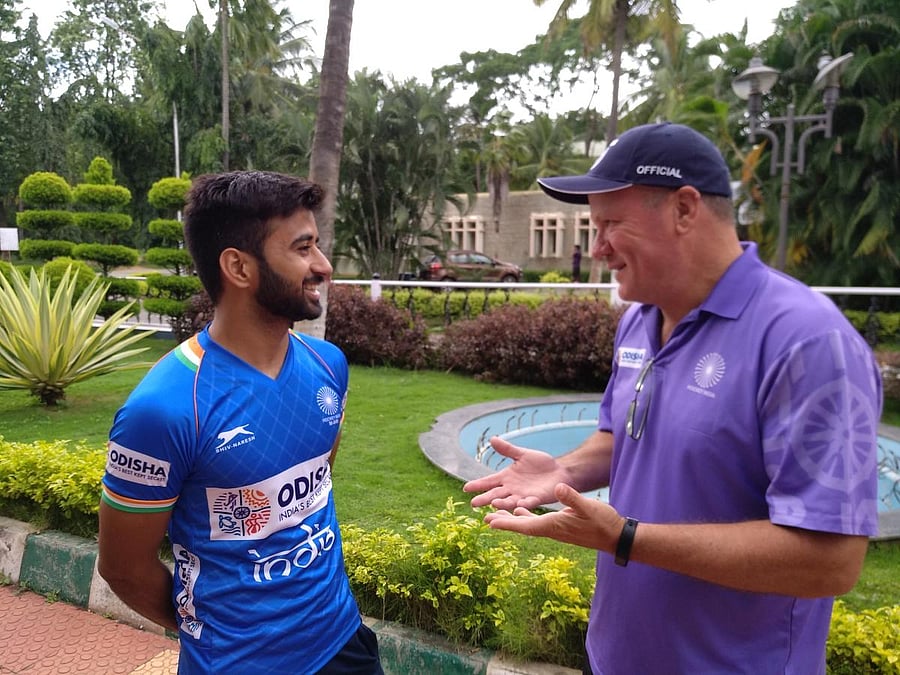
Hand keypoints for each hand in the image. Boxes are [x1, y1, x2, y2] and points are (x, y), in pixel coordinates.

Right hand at [462, 435, 577, 510]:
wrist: (560, 471)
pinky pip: (529, 502)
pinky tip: (519, 504)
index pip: (489, 481)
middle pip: (495, 494)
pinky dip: (524, 504)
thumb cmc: (541, 464)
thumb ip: (507, 449)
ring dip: (502, 503)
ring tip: (494, 503)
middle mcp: (512, 489)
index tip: (466, 488)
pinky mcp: (537, 499)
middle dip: (485, 499)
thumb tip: (492, 439)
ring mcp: (523, 495)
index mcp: (506, 477)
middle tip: (474, 504)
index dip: (478, 485)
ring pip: (509, 501)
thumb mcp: (522, 454)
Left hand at [484, 483, 622, 550]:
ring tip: (496, 512)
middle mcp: (551, 529)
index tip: (490, 523)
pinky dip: (526, 514)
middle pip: (522, 526)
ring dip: (512, 518)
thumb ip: (572, 497)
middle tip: (485, 517)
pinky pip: (537, 521)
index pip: (525, 525)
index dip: (507, 524)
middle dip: (504, 521)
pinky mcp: (561, 526)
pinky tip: (521, 508)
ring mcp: (556, 528)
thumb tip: (557, 487)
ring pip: (528, 523)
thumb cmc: (603, 522)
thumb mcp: (588, 507)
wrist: (616, 536)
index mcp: (554, 525)